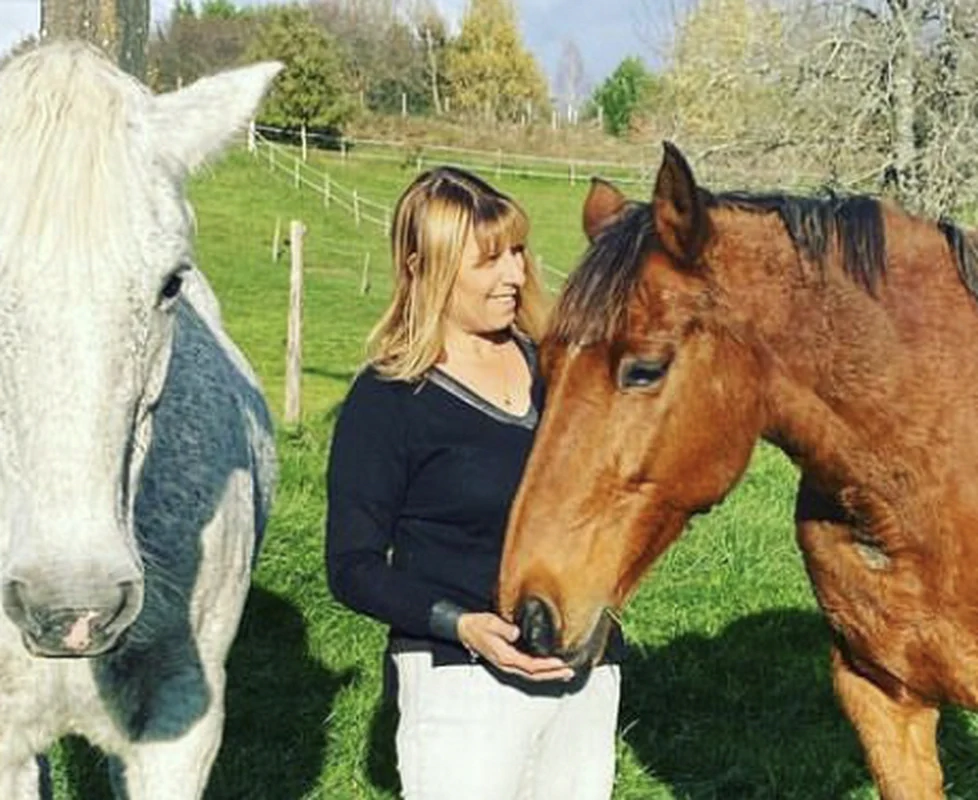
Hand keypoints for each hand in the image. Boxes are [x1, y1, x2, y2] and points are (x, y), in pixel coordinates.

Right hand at [456, 612, 574, 681]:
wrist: (465, 630)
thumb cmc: (478, 625)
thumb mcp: (490, 622)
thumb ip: (503, 628)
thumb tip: (515, 633)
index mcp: (505, 657)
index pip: (530, 665)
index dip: (546, 666)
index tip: (560, 663)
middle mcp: (507, 665)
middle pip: (534, 675)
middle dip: (552, 674)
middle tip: (569, 672)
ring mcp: (508, 665)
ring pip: (532, 675)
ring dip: (549, 675)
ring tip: (564, 672)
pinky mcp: (509, 662)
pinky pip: (528, 670)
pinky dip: (541, 672)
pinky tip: (549, 669)